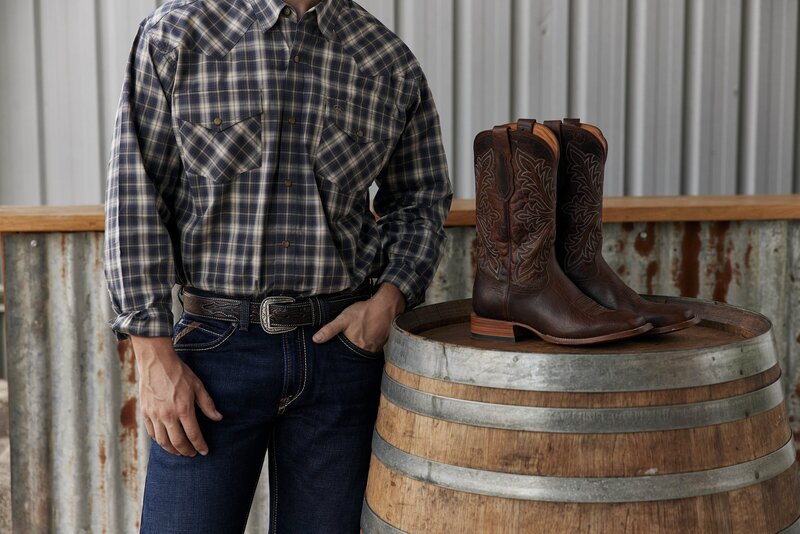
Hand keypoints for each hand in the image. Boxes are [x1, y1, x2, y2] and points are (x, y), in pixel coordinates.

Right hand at [130, 335, 222, 455]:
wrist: (156, 362)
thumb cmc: (179, 373)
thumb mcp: (198, 386)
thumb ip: (207, 404)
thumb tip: (218, 418)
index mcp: (183, 409)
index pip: (193, 435)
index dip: (200, 445)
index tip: (204, 452)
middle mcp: (168, 415)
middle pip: (177, 442)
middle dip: (187, 451)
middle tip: (192, 454)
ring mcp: (154, 415)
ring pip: (163, 441)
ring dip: (172, 449)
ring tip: (180, 451)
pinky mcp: (145, 413)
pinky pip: (152, 433)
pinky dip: (159, 441)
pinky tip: (165, 441)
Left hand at [311, 283, 405, 351]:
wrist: (386, 306)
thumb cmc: (365, 312)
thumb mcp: (343, 318)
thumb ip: (330, 330)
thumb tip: (316, 340)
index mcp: (355, 346)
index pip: (344, 357)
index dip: (338, 357)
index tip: (334, 357)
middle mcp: (366, 350)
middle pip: (354, 357)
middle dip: (349, 355)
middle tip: (346, 349)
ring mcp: (375, 348)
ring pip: (364, 354)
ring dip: (358, 352)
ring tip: (355, 345)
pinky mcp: (381, 344)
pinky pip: (372, 349)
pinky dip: (368, 347)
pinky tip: (366, 340)